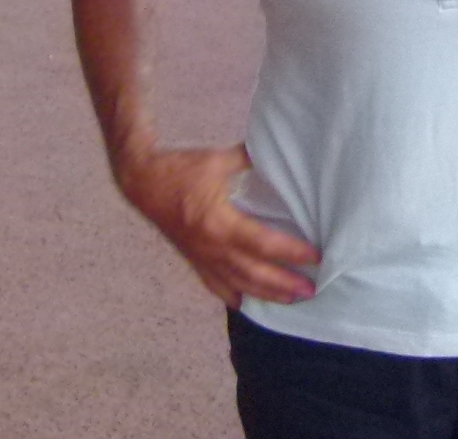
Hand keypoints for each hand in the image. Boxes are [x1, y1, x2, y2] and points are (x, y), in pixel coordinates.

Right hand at [116, 141, 318, 307]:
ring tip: (292, 299)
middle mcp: (212, 247)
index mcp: (220, 222)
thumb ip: (249, 159)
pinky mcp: (193, 260)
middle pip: (255, 274)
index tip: (315, 255)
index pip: (264, 244)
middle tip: (313, 289)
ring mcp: (201, 258)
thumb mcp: (218, 159)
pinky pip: (215, 285)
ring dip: (267, 294)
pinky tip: (246, 304)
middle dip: (285, 284)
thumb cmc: (180, 169)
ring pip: (238, 285)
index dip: (291, 252)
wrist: (142, 183)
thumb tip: (277, 152)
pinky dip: (233, 296)